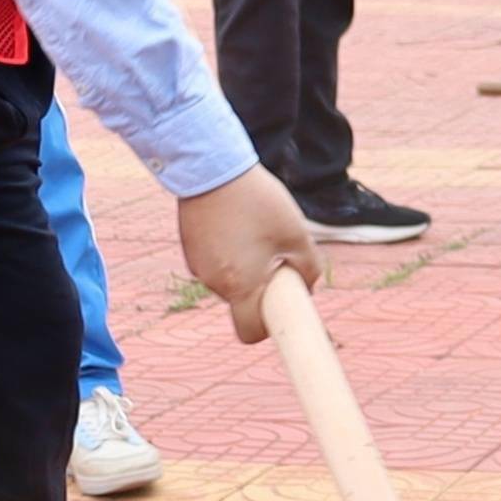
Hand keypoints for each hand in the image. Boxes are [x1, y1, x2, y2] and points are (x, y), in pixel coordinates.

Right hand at [172, 163, 322, 343]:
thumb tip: (306, 285)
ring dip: (245, 266)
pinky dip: (229, 252)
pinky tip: (238, 222)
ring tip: (256, 229)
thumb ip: (309, 268)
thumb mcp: (297, 234)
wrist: (211, 167)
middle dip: (261, 287)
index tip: (280, 310)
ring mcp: (198, 265)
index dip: (267, 328)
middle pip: (242, 301)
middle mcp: (215, 283)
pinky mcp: (191, 247)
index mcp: (241, 286)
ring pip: (230, 279)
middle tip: (276, 254)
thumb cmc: (258, 202)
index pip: (249, 332)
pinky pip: (216, 261)